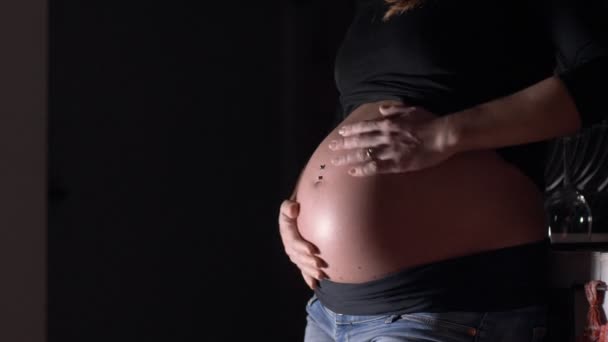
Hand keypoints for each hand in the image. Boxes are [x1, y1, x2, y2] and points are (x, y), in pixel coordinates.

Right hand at [278, 199, 327, 288]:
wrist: (299, 212)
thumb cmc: (296, 206)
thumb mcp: (289, 204)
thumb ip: (288, 206)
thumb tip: (294, 210)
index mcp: (286, 230)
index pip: (293, 241)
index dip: (302, 247)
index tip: (313, 250)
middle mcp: (289, 243)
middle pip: (298, 256)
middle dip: (308, 262)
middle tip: (320, 265)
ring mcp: (294, 252)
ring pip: (301, 264)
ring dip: (310, 271)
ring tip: (321, 275)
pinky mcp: (300, 257)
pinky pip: (303, 269)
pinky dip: (308, 278)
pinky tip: (314, 285)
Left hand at [328, 104, 455, 175]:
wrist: (442, 135)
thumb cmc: (430, 121)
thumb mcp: (411, 109)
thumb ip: (394, 109)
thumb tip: (381, 110)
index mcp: (388, 123)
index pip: (364, 127)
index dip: (350, 131)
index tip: (340, 133)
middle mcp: (385, 136)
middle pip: (359, 141)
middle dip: (343, 144)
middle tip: (330, 148)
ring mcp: (389, 150)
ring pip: (363, 154)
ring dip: (348, 158)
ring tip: (335, 162)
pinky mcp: (396, 163)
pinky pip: (375, 167)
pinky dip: (362, 170)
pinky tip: (352, 172)